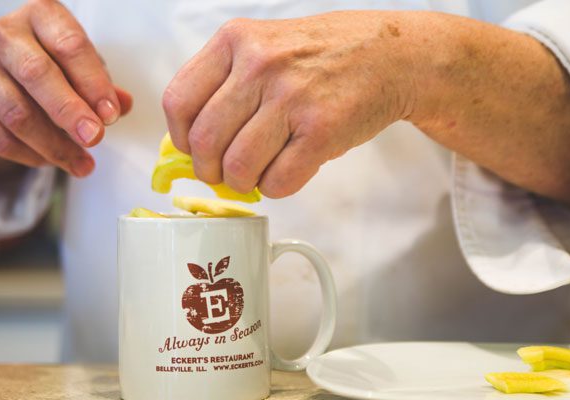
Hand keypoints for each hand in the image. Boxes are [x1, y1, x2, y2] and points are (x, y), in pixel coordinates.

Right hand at [0, 0, 131, 176]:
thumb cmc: (52, 60)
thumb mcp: (80, 62)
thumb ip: (103, 84)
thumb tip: (123, 104)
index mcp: (41, 16)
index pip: (69, 46)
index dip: (93, 83)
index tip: (111, 115)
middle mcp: (5, 36)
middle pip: (36, 75)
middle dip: (70, 112)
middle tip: (95, 139)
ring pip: (17, 114)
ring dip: (55, 145)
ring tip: (83, 164)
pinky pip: (0, 137)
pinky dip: (31, 155)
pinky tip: (53, 161)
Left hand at [162, 11, 415, 197]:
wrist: (390, 55)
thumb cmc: (324, 55)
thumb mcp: (264, 46)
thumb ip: (225, 83)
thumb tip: (193, 143)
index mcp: (236, 41)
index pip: (179, 102)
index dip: (181, 139)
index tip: (194, 150)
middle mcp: (260, 65)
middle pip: (205, 142)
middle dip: (209, 171)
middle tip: (223, 174)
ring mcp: (292, 98)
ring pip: (238, 167)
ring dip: (242, 184)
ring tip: (257, 175)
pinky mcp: (322, 130)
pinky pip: (278, 181)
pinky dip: (275, 188)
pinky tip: (286, 173)